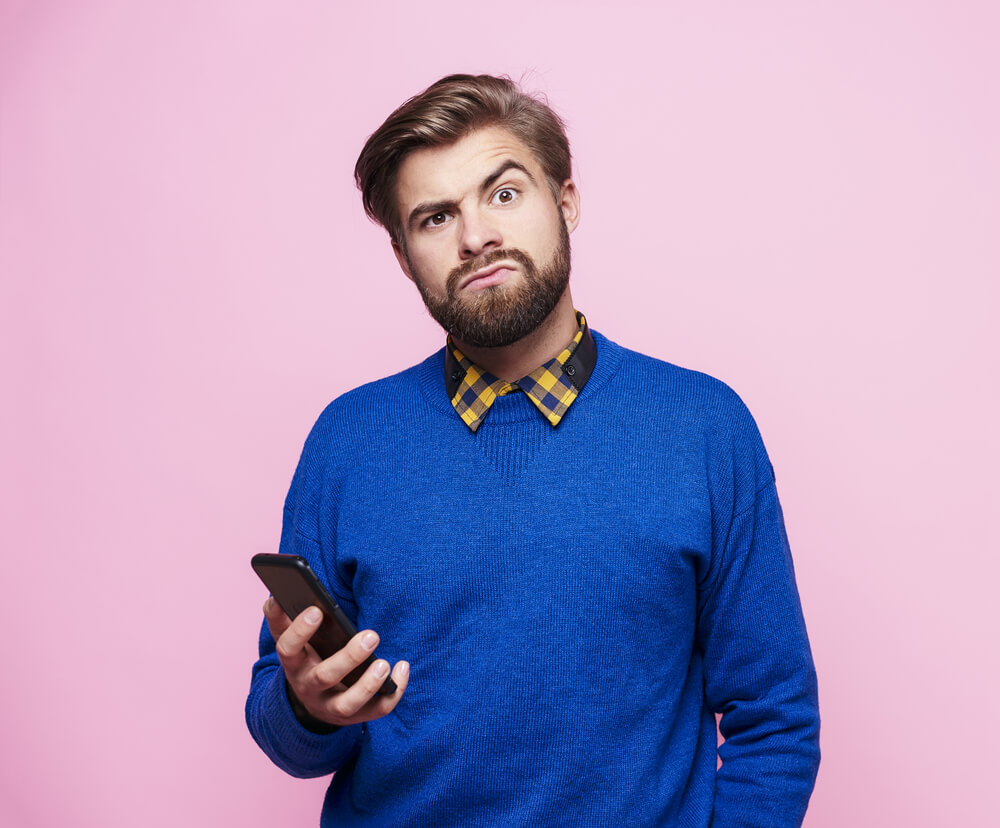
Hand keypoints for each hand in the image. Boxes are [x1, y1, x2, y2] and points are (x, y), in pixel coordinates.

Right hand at [264, 597, 408, 727]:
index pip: (288, 649)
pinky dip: (392, 693)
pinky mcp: (355, 716)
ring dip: (367, 685)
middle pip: (324, 676)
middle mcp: (309, 687)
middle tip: (372, 635)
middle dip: (348, 657)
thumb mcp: (291, 640)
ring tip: (384, 663)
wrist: (311, 702)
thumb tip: (275, 596)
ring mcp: (331, 706)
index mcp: (293, 663)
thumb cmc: (306, 657)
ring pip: (347, 703)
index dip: (299, 631)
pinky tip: (401, 668)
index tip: (315, 610)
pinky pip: (375, 710)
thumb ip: (281, 618)